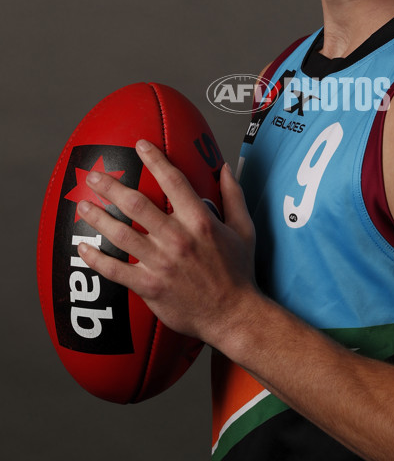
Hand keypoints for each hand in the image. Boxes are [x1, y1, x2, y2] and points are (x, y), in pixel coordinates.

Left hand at [77, 139, 256, 344]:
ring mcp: (162, 264)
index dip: (155, 159)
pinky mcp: (150, 287)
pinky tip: (84, 249)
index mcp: (200, 221)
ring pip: (121, 234)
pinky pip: (116, 271)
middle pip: (137, 204)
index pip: (173, 181)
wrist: (234, 315)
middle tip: (94, 175)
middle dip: (112, 186)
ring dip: (98, 218)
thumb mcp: (244, 230)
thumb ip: (234, 196)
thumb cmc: (239, 272)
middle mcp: (178, 239)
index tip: (140, 144)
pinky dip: (97, 260)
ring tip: (83, 205)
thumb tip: (225, 167)